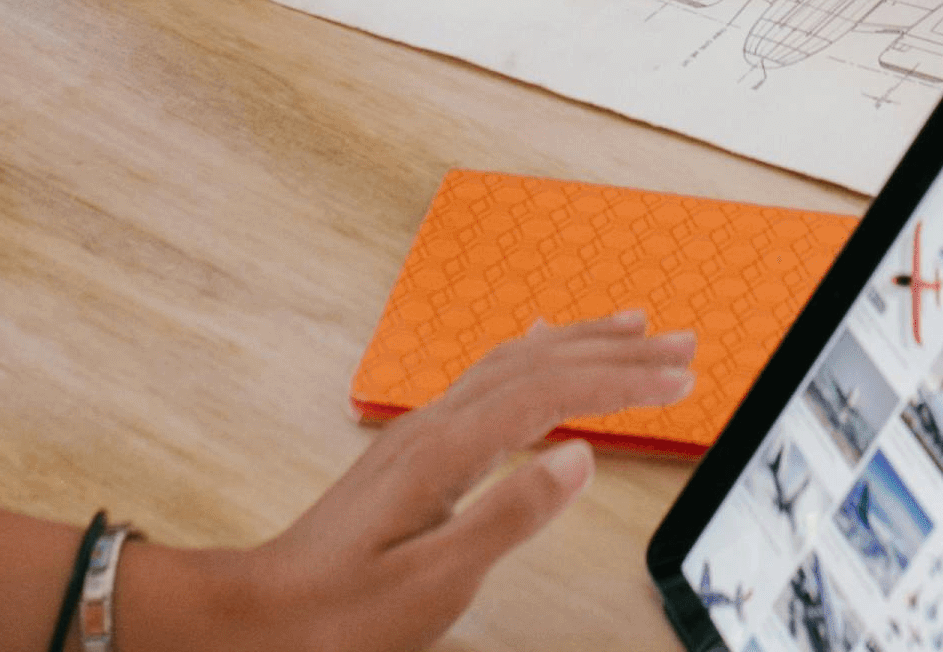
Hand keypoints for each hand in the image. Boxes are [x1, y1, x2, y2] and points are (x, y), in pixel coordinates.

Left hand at [152, 313, 698, 651]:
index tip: (681, 378)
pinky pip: (489, 376)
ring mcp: (422, 430)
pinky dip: (535, 355)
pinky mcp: (414, 447)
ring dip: (581, 341)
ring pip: (515, 361)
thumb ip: (510, 516)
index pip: (554, 393)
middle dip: (617, 348)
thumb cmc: (339, 617)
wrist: (259, 617)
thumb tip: (581, 454)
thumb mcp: (434, 584)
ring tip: (633, 325)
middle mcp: (436, 423)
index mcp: (447, 449)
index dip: (622, 382)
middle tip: (683, 343)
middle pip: (541, 362)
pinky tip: (541, 353)